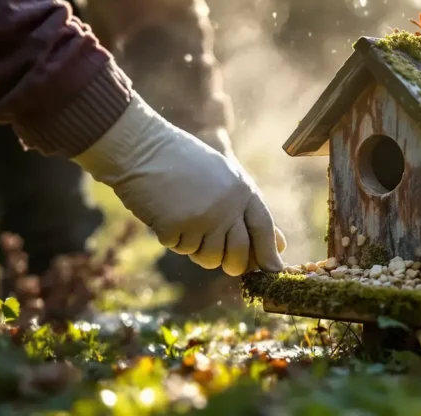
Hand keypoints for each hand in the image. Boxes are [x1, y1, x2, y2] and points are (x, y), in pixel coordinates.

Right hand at [72, 95, 285, 275]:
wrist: (142, 149)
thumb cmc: (183, 163)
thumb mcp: (224, 177)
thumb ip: (248, 210)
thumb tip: (279, 244)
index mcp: (242, 190)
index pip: (264, 228)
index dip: (269, 253)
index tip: (274, 271)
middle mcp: (227, 205)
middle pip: (239, 254)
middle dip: (233, 265)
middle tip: (224, 263)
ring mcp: (202, 217)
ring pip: (209, 258)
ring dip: (197, 249)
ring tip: (186, 222)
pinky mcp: (176, 227)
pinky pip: (180, 249)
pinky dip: (173, 238)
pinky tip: (166, 212)